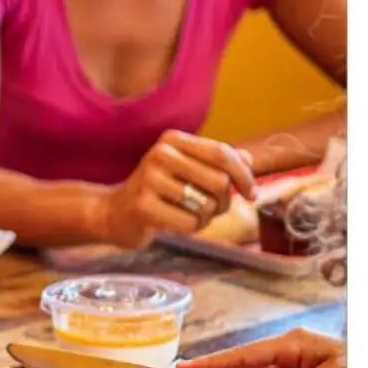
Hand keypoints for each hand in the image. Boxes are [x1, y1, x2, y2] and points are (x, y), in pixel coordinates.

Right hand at [100, 130, 257, 247]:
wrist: (115, 213)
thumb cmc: (158, 191)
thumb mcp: (186, 169)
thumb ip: (217, 162)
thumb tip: (248, 159)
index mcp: (173, 140)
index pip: (221, 154)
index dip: (244, 175)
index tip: (251, 193)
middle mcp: (160, 154)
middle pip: (219, 181)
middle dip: (224, 202)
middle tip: (214, 209)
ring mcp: (149, 180)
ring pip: (207, 205)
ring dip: (207, 217)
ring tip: (191, 215)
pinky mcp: (144, 206)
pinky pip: (190, 223)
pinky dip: (192, 228)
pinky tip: (177, 223)